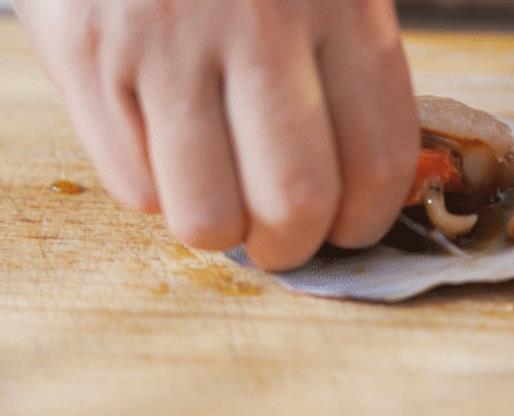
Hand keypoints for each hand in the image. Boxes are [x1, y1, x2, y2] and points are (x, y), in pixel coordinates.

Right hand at [13, 0, 419, 269]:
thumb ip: (349, 77)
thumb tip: (361, 187)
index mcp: (341, 4)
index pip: (379, 157)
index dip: (368, 218)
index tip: (350, 229)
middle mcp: (259, 22)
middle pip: (295, 200)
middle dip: (292, 247)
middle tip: (281, 241)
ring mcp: (167, 39)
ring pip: (206, 213)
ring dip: (221, 229)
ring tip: (221, 200)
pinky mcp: (89, 53)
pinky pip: (134, 186)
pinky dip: (159, 192)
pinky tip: (167, 151)